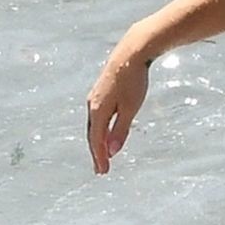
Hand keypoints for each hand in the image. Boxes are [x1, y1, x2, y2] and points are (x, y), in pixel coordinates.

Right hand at [86, 41, 151, 173]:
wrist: (131, 53)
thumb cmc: (132, 81)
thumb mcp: (130, 109)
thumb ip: (121, 130)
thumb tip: (112, 151)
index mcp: (98, 111)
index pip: (97, 140)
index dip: (100, 157)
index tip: (104, 172)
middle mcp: (92, 105)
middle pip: (92, 135)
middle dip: (97, 153)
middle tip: (101, 169)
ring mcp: (94, 98)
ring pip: (94, 125)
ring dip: (97, 141)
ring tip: (102, 154)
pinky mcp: (100, 92)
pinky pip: (97, 116)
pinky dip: (100, 129)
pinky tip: (105, 131)